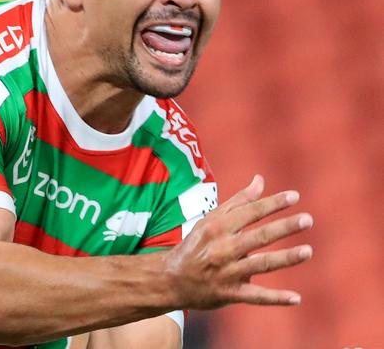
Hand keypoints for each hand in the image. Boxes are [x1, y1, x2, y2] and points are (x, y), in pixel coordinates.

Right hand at [166, 175, 312, 308]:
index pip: (249, 213)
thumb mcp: (211, 220)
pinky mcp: (229, 294)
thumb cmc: (196, 245)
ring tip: (308, 251)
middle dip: (283, 227)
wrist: (171, 279)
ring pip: (260, 264)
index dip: (272, 204)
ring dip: (285, 258)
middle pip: (258, 237)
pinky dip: (275, 298)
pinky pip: (255, 297)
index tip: (294, 196)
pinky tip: (296, 298)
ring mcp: (226, 272)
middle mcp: (222, 248)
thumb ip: (238, 201)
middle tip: (307, 220)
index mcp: (217, 228)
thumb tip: (260, 180)